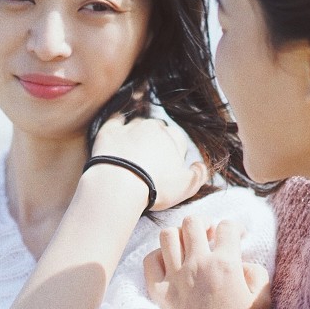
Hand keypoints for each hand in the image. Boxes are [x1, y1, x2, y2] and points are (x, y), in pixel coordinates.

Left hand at [90, 115, 206, 211]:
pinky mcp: (109, 131)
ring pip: (137, 125)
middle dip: (155, 144)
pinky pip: (114, 122)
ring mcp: (130, 126)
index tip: (166, 170)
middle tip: (148, 165)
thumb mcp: (187, 186)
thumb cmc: (155, 187)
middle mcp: (153, 126)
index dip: (174, 155)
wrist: (119, 185)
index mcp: (174, 136)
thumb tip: (200, 165)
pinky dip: (116, 128)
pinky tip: (115, 139)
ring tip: (130, 157)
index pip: (178, 140)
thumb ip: (199, 174)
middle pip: (157, 131)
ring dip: (136, 136)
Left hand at [144, 216, 271, 308]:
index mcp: (225, 264)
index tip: (235, 236)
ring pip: (168, 235)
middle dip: (203, 225)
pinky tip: (169, 264)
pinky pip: (150, 260)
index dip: (233, 227)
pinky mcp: (158, 291)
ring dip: (179, 236)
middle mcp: (198, 264)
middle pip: (193, 222)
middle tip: (208, 237)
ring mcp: (175, 277)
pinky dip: (158, 256)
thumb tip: (244, 263)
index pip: (227, 226)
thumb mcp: (263, 302)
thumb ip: (258, 275)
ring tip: (186, 246)